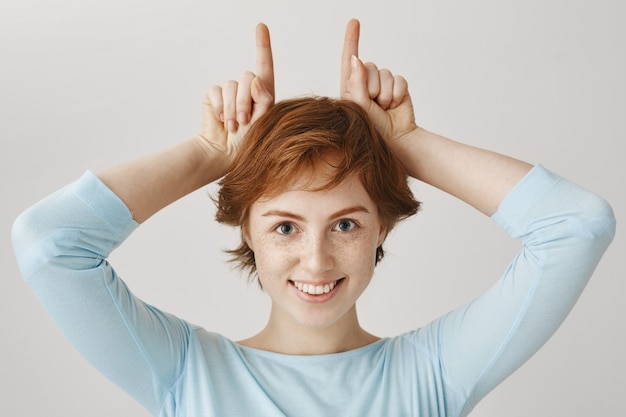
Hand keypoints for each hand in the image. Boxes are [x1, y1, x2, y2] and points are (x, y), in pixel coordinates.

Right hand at [197, 23, 274, 170]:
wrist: (225, 153)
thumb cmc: (249, 142)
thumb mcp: (265, 121)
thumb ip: (265, 98)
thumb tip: (255, 79)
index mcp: (263, 94)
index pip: (264, 66)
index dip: (263, 45)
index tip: (261, 26)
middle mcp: (246, 90)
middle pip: (248, 77)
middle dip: (246, 100)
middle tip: (245, 121)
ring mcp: (229, 92)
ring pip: (232, 86)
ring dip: (233, 108)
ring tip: (234, 126)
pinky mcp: (214, 96)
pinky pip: (217, 91)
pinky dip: (220, 107)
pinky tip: (222, 120)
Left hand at [340, 19, 417, 146]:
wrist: (396, 141)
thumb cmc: (372, 130)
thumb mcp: (358, 108)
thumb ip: (355, 83)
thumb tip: (356, 59)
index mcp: (351, 87)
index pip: (349, 60)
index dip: (351, 40)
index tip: (354, 22)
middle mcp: (366, 83)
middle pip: (369, 67)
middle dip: (372, 86)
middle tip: (374, 105)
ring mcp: (383, 84)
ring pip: (385, 73)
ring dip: (385, 93)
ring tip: (384, 108)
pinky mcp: (398, 86)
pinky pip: (399, 79)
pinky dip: (397, 93)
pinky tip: (395, 105)